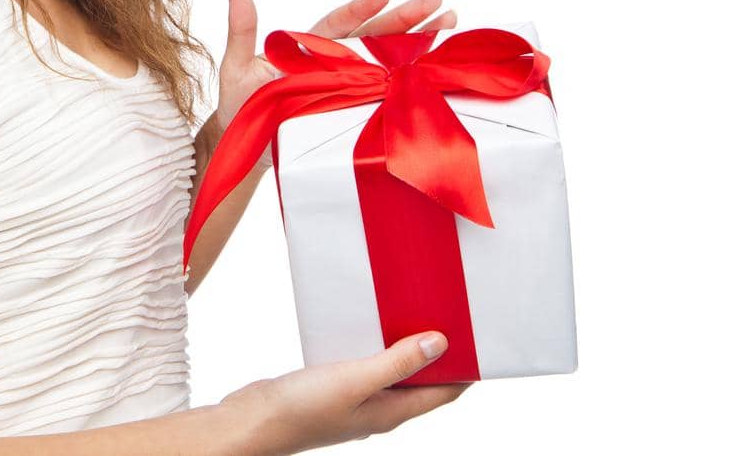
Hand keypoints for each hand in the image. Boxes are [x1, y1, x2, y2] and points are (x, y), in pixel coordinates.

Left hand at [214, 0, 457, 144]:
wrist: (247, 142)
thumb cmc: (240, 104)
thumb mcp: (236, 66)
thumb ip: (242, 29)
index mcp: (310, 48)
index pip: (340, 24)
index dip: (362, 9)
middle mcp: (335, 61)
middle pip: (375, 36)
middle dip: (406, 17)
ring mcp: (347, 83)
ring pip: (387, 57)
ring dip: (418, 39)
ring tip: (450, 19)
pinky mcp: (354, 107)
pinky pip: (385, 89)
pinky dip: (412, 75)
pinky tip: (439, 62)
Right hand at [219, 330, 471, 454]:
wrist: (251, 423)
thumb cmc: (301, 410)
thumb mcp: (355, 380)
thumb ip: (397, 362)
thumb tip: (441, 344)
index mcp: (392, 412)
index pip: (445, 392)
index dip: (467, 368)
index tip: (480, 335)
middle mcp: (380, 408)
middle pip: (422, 380)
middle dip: (439, 350)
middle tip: (448, 309)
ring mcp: (357, 398)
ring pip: (394, 369)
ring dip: (406, 343)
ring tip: (413, 307)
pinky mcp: (335, 386)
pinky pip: (367, 362)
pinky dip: (376, 342)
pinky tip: (368, 320)